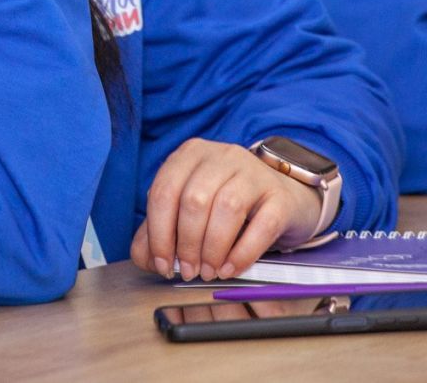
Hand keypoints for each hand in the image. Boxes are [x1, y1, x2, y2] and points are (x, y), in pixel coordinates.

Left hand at [130, 139, 323, 282]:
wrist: (280, 199)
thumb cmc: (227, 207)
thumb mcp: (188, 213)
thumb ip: (159, 232)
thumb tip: (145, 258)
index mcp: (190, 155)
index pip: (163, 192)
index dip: (159, 234)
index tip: (163, 264)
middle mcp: (221, 155)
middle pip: (194, 200)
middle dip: (187, 244)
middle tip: (189, 271)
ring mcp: (253, 172)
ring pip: (226, 208)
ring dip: (212, 249)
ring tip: (209, 271)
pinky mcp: (279, 195)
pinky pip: (261, 225)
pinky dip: (242, 253)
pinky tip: (230, 269)